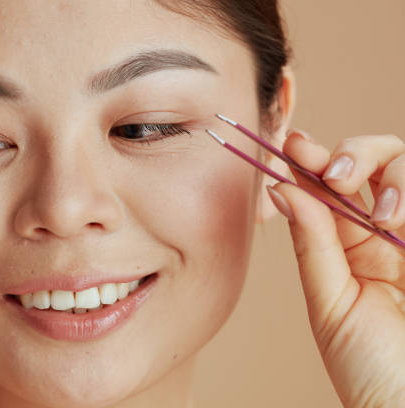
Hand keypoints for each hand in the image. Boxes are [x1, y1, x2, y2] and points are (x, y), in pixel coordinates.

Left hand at [266, 131, 404, 407]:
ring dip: (394, 178)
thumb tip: (281, 188)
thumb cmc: (366, 367)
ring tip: (386, 216)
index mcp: (346, 247)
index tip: (294, 145)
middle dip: (355, 155)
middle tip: (338, 175)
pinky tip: (401, 221)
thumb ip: (313, 244)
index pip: (327, 188)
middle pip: (373, 164)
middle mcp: (384, 234)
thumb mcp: (331, 303)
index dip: (312, 160)